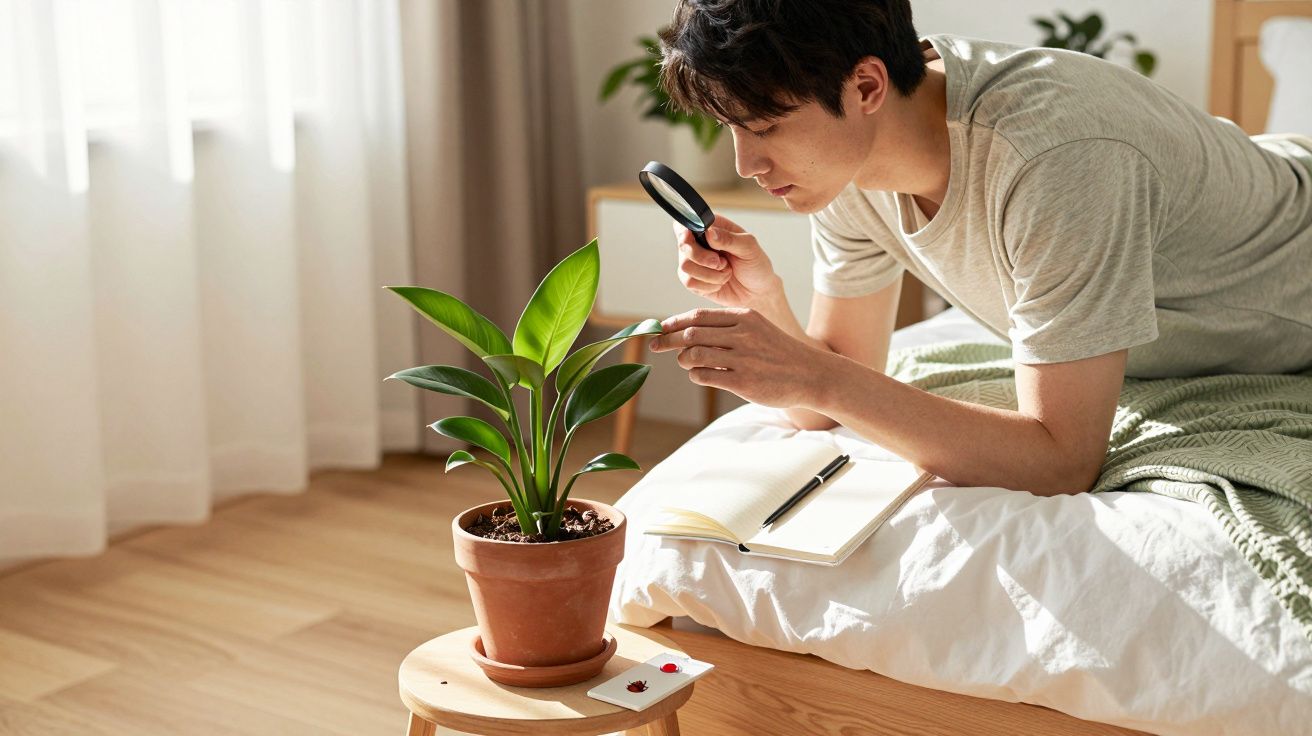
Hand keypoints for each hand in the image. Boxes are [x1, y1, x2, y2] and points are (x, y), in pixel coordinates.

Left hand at [648, 307, 830, 409]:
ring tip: (687, 363)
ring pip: (693, 355)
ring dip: (683, 360)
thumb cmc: (778, 353)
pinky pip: (704, 376)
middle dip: (667, 340)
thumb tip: (687, 333)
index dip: (673, 322)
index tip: (657, 328)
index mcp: (744, 318)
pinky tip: (702, 375)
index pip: (698, 316)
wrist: (811, 375)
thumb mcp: (757, 329)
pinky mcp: (742, 382)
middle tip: (655, 346)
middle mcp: (742, 335)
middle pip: (691, 334)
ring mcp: (742, 359)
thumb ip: (727, 328)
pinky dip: (696, 375)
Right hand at [672, 214, 779, 307]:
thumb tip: (710, 233)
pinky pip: (690, 283)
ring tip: (726, 272)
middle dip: (703, 258)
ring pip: (685, 267)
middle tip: (722, 263)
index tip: (694, 240)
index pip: (687, 223)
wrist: (757, 292)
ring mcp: (695, 262)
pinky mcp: (693, 280)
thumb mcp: (749, 248)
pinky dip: (709, 285)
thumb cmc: (755, 266)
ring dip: (711, 275)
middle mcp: (700, 243)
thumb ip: (729, 238)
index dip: (685, 232)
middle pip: (684, 247)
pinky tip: (720, 282)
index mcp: (712, 228)